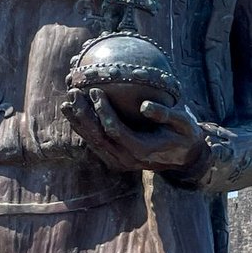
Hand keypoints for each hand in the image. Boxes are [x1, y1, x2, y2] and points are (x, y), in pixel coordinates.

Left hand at [61, 88, 207, 173]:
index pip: (114, 129)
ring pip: (93, 142)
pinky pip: (95, 145)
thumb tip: (144, 106)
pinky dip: (83, 130)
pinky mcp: (115, 160)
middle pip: (98, 137)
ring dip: (78, 123)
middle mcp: (127, 159)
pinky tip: (74, 114)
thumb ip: (165, 114)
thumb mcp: (183, 123)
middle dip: (83, 114)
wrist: (184, 158)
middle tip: (73, 93)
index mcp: (141, 149)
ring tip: (67, 103)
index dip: (102, 110)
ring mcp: (120, 162)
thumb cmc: (184, 135)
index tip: (95, 90)